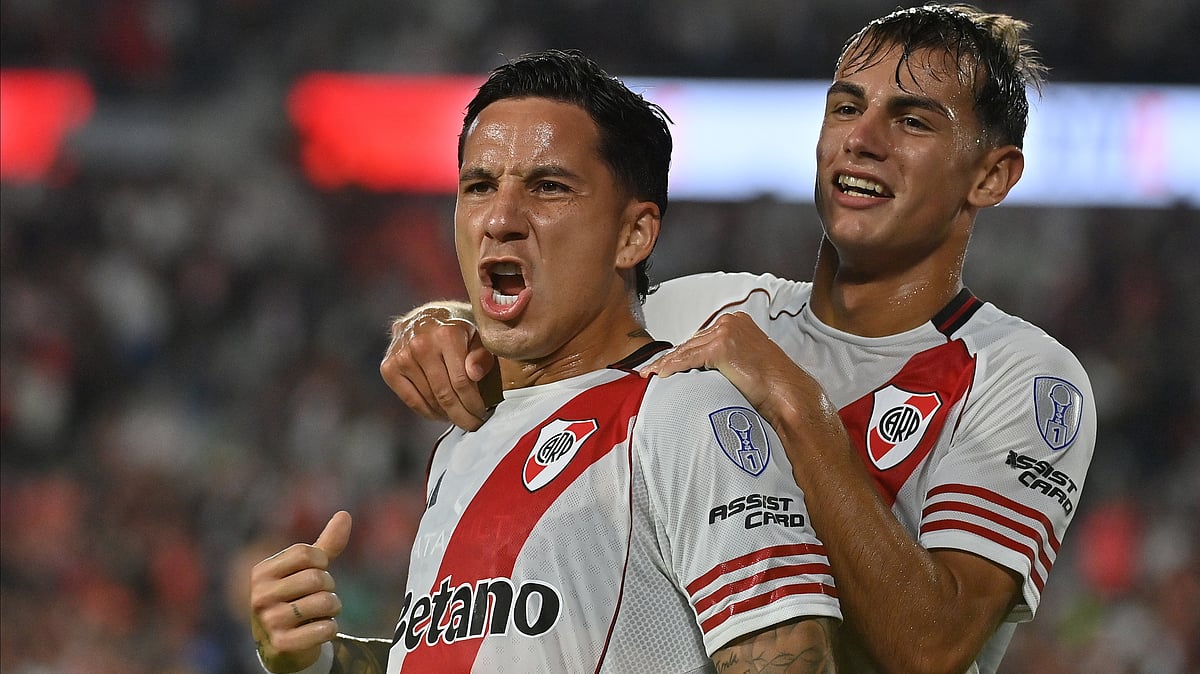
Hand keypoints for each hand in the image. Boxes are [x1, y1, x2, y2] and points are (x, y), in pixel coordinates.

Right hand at [250, 511, 351, 672]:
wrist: (281, 645)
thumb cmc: (296, 598)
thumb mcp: (306, 570)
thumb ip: (325, 545)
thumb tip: (345, 514)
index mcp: (262, 572)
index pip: (305, 553)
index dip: (322, 561)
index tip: (318, 571)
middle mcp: (260, 595)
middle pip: (316, 578)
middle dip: (329, 586)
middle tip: (321, 595)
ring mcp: (269, 621)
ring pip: (323, 603)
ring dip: (333, 608)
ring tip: (322, 612)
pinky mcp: (282, 644)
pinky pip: (324, 630)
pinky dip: (331, 629)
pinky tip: (320, 630)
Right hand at [380, 304, 496, 430]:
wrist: (425, 317)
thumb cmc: (457, 329)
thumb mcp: (477, 335)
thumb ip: (481, 354)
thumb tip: (474, 373)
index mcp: (446, 334)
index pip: (461, 382)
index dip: (473, 404)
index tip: (482, 414)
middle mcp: (420, 344)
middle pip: (444, 394)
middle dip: (461, 415)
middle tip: (473, 424)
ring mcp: (402, 356)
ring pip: (429, 400)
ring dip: (446, 414)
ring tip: (458, 417)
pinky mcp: (388, 367)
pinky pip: (411, 400)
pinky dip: (427, 412)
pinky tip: (440, 414)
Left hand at [639, 312, 821, 423]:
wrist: (786, 393)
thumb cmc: (770, 384)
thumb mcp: (746, 362)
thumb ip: (726, 358)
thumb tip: (703, 368)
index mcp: (737, 322)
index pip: (701, 337)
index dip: (682, 352)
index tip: (665, 363)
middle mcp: (731, 322)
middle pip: (692, 341)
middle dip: (672, 358)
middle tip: (652, 370)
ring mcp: (726, 332)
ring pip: (686, 350)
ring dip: (666, 364)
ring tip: (650, 374)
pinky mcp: (721, 347)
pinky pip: (688, 358)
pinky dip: (671, 368)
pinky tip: (658, 376)